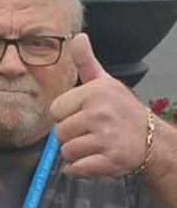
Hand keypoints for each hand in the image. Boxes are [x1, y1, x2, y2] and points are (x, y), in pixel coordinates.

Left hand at [49, 33, 148, 178]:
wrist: (152, 140)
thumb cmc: (122, 111)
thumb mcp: (105, 83)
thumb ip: (86, 62)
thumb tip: (77, 37)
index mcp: (95, 92)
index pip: (56, 110)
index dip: (67, 116)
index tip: (84, 116)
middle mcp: (101, 113)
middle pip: (59, 133)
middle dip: (71, 136)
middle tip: (91, 133)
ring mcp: (107, 138)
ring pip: (66, 151)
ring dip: (76, 154)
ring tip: (94, 146)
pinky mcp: (111, 160)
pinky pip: (77, 169)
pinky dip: (79, 170)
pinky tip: (92, 161)